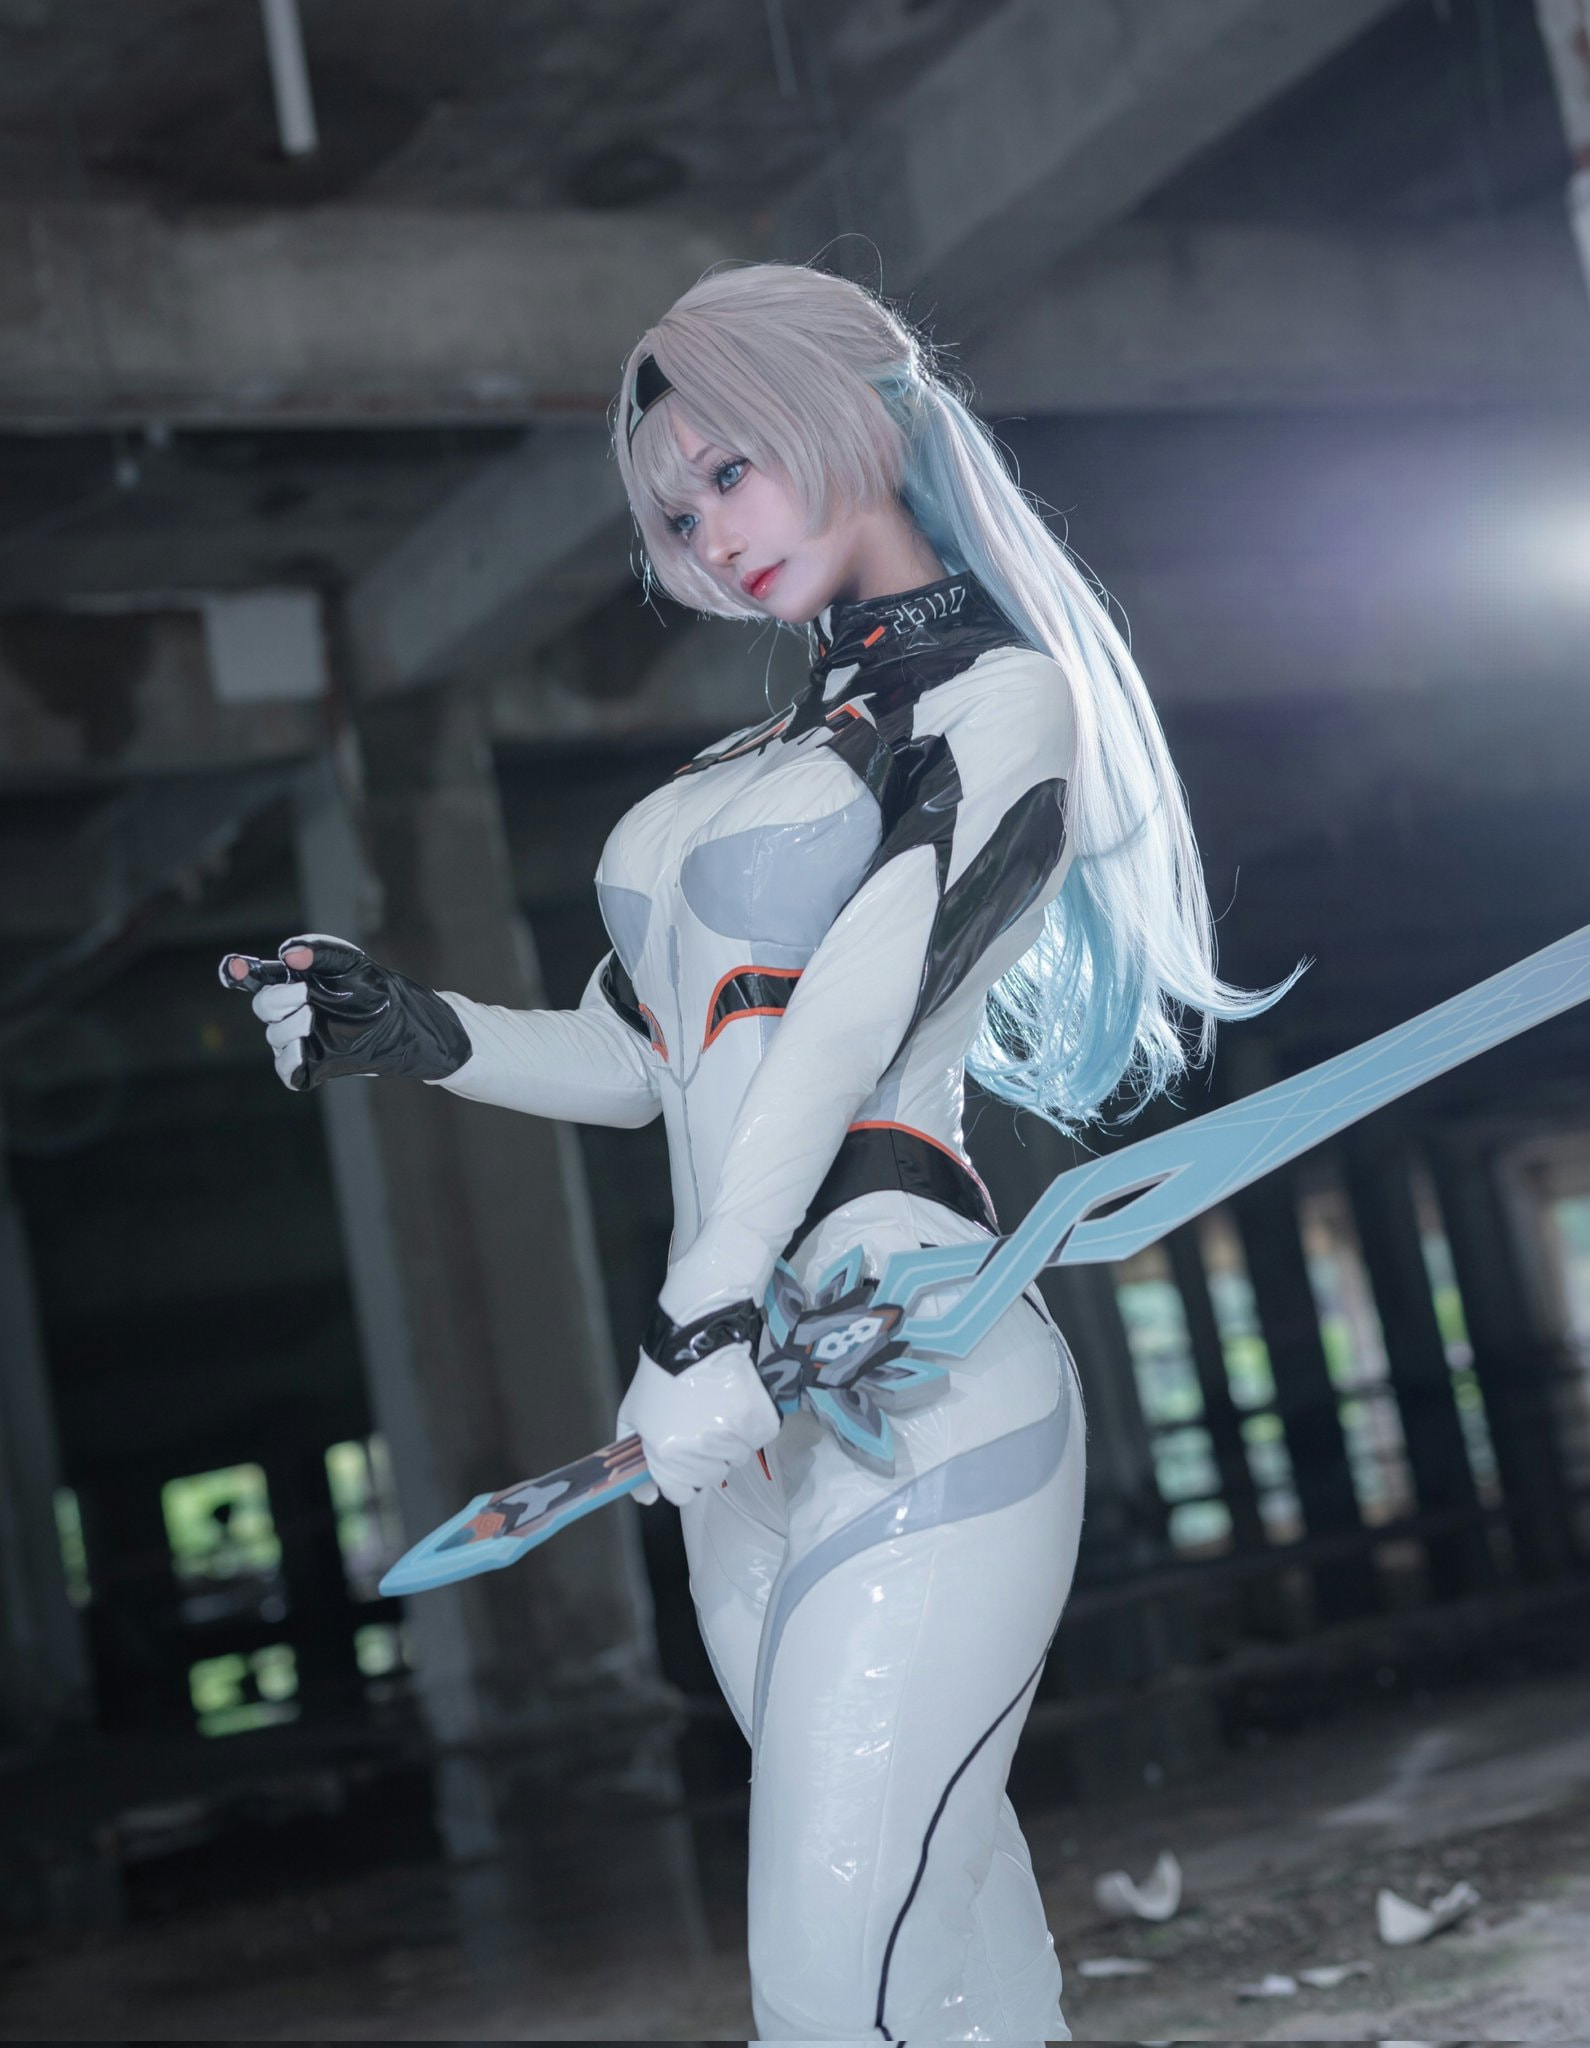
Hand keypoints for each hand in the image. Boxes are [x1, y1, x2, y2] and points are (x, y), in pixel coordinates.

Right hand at [219, 933, 471, 1091]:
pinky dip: (289, 1062)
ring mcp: (299, 1040)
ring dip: (287, 1026)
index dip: (237, 972)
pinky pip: (288, 1071)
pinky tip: (302, 1049)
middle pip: (262, 1006)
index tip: (235, 968)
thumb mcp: (350, 960)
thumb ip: (320, 950)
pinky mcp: (313, 1065)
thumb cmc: (372, 986)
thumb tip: (286, 954)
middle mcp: (289, 1012)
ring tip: (312, 1016)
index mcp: (291, 983)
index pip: (253, 977)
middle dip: (276, 999)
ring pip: (274, 1037)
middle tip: (303, 993)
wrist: (403, 1019)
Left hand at [616, 1343, 779, 1508]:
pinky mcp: (757, 1420)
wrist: (692, 1339)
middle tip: (698, 1426)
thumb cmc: (658, 1377)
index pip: (681, 1495)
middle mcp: (700, 1451)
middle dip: (703, 1458)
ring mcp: (732, 1436)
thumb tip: (646, 1498)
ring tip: (717, 1410)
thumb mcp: (632, 1416)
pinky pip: (758, 1439)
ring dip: (729, 1442)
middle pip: (710, 1477)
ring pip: (736, 1458)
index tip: (681, 1461)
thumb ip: (632, 1460)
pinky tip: (736, 1405)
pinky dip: (751, 1427)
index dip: (679, 1479)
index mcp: (667, 1454)